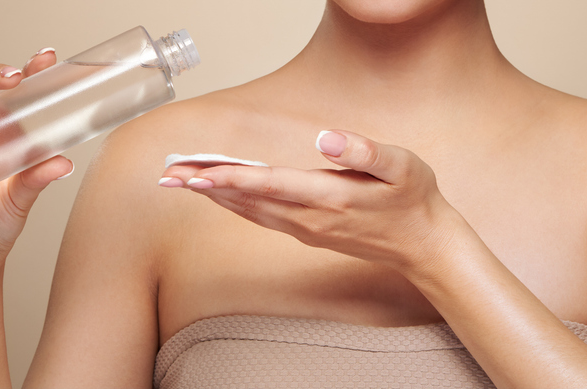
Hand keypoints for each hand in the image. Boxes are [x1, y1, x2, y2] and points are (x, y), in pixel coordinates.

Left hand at [159, 130, 459, 271]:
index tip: (198, 173)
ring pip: (248, 211)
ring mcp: (304, 229)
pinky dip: (233, 205)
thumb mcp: (402, 167)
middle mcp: (309, 218)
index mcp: (329, 198)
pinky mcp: (305, 232)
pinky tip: (218, 195)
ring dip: (213, 196)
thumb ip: (364, 152)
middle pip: (247, 200)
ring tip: (181, 181)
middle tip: (168, 175)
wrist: (424, 245)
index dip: (231, 177)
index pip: (269, 185)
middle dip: (205, 187)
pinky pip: (259, 217)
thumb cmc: (413, 200)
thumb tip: (325, 139)